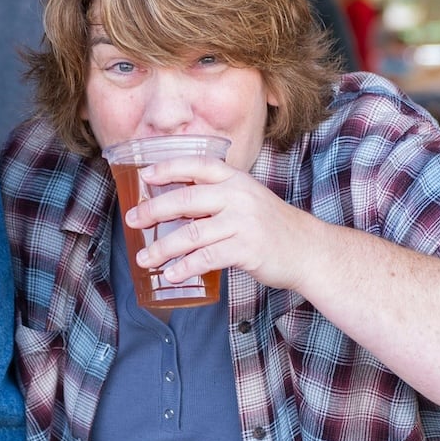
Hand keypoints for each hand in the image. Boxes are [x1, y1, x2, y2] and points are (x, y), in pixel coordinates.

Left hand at [127, 155, 311, 291]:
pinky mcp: (246, 249)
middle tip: (132, 221)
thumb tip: (175, 205)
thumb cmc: (271, 227)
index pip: (198, 165)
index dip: (169, 167)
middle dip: (154, 210)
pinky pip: (207, 258)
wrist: (307, 250)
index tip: (145, 176)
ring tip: (145, 259)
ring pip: (192, 233)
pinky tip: (171, 274)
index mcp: (236, 180)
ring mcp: (243, 222)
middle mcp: (238, 196)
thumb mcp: (248, 199)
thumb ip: (218, 197)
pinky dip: (185, 267)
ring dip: (163, 247)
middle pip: (186, 199)